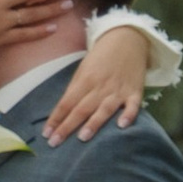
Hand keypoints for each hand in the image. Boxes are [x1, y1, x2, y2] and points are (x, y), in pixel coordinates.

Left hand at [39, 30, 149, 145]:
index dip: (56, 118)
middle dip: (67, 126)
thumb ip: (75, 89)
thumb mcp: (84, 69)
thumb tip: (62, 112)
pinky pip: (132, 105)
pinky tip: (121, 125)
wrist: (128, 38)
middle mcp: (100, 86)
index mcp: (84, 80)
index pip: (66, 102)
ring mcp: (118, 89)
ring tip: (82, 137)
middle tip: (55, 143)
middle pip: (81, 108)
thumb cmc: (102, 58)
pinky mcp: (135, 92)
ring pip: (104, 109)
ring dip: (93, 123)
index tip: (46, 134)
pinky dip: (128, 114)